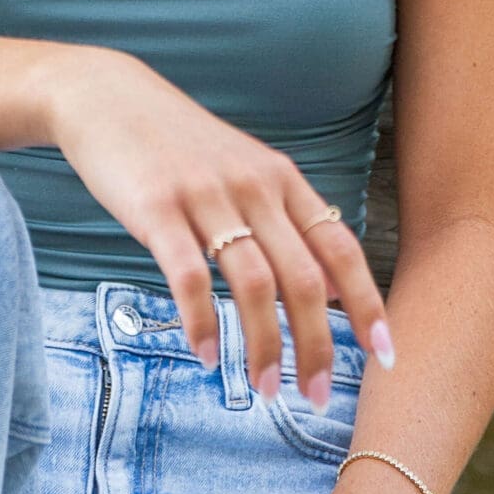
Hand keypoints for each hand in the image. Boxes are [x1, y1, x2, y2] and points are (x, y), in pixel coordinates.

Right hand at [44, 47, 394, 406]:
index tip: (385, 356)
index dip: (368, 305)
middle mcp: (254, 187)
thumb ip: (290, 223)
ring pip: (253, 284)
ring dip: (264, 345)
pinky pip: (188, 276)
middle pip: (304, 278)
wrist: (108, 97)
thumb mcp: (247, 171)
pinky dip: (201, 322)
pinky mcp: (157, 207)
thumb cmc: (180, 146)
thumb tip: (336, 289)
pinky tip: (205, 355)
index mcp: (282, 180)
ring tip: (263, 388)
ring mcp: (206, 196)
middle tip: (315, 395)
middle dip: (316, 345)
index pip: (341, 249)